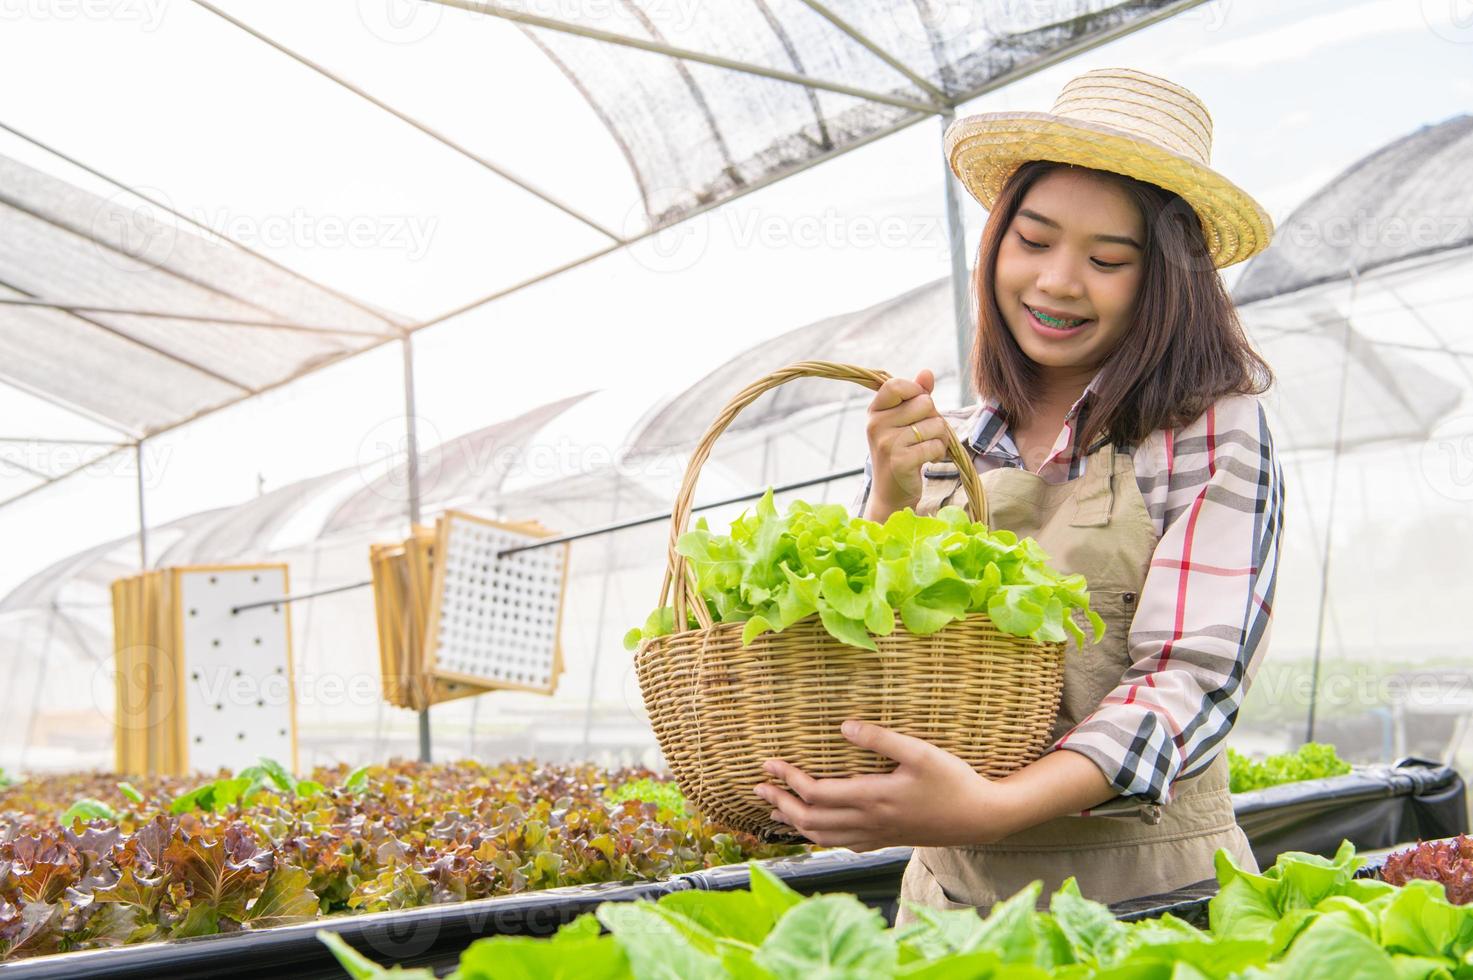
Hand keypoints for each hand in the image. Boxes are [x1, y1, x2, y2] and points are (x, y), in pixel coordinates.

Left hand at [753, 720, 1020, 850]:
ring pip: (824, 837)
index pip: (816, 794)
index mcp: (872, 798)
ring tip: (775, 809)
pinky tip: (818, 829)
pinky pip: (843, 844)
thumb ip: (882, 739)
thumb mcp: (921, 752)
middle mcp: (869, 821)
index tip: (769, 763)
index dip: (788, 779)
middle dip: (781, 803)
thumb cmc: (954, 781)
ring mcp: (877, 834)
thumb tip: (844, 726)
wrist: (981, 818)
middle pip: (810, 820)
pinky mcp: (886, 839)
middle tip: (759, 786)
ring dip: (795, 823)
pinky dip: (821, 836)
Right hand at [865, 369, 946, 514]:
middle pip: (924, 403)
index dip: (915, 390)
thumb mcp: (903, 421)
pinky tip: (928, 459)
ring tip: (928, 447)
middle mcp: (876, 425)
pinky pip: (935, 445)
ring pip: (935, 424)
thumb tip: (927, 372)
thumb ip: (916, 395)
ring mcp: (887, 444)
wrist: (892, 492)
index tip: (920, 405)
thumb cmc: (901, 451)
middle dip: (934, 417)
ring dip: (940, 437)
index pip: (895, 385)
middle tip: (927, 433)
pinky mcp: (900, 462)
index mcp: (875, 412)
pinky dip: (939, 452)